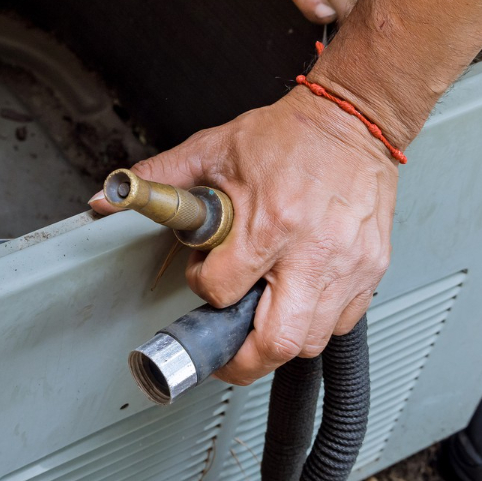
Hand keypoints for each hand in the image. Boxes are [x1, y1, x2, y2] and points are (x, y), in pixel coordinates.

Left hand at [94, 87, 397, 384]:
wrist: (352, 120)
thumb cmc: (288, 136)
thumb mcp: (213, 149)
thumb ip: (159, 179)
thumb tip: (108, 197)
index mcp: (270, 224)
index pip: (224, 292)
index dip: (205, 288)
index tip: (206, 275)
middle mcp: (312, 252)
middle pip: (276, 342)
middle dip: (242, 359)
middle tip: (226, 354)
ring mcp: (348, 265)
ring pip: (311, 342)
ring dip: (279, 343)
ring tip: (259, 326)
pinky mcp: (372, 269)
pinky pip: (343, 323)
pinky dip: (317, 325)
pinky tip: (298, 304)